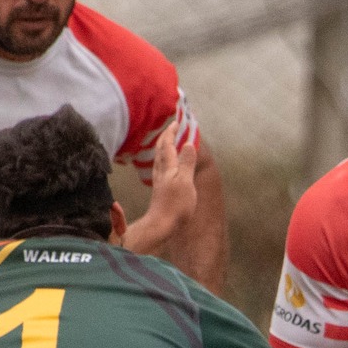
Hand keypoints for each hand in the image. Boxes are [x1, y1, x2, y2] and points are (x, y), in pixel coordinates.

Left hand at [123, 119, 197, 254]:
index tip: (176, 122)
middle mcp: (161, 171)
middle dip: (165, 137)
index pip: (167, 144)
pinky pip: (160, 168)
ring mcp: (159, 181)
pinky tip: (164, 166)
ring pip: (159, 158)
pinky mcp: (160, 190)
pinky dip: (163, 160)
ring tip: (168, 142)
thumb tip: (189, 143)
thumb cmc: (175, 205)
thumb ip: (187, 162)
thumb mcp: (186, 182)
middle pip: (160, 149)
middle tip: (171, 128)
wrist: (161, 225)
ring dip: (163, 147)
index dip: (171, 132)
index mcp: (168, 167)